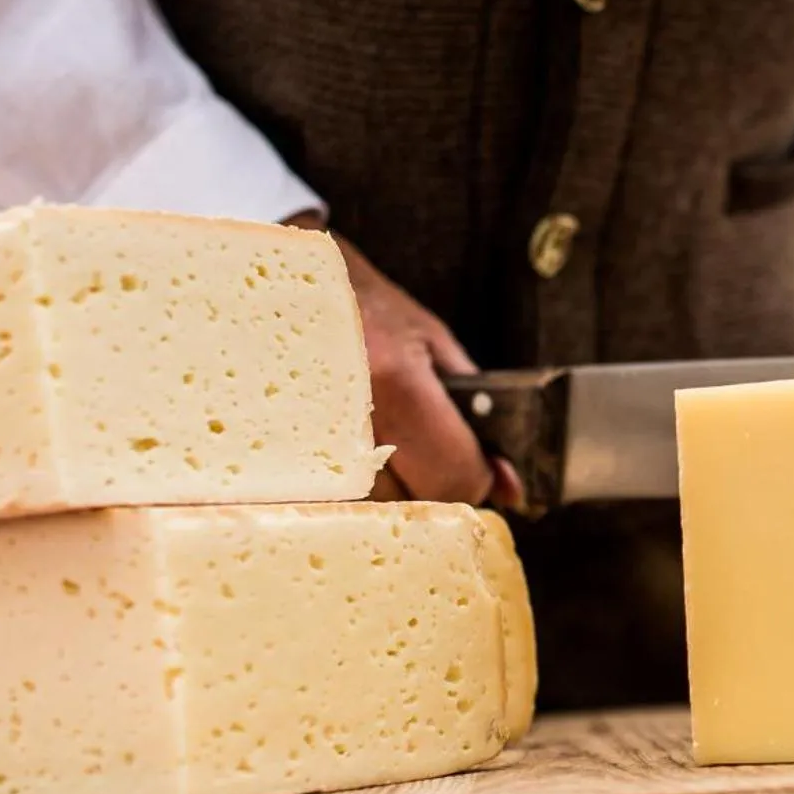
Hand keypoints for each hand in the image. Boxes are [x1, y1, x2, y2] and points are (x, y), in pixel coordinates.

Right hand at [285, 214, 519, 507]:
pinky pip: (334, 501)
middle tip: (430, 446)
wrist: (289, 283)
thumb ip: (480, 415)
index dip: (477, 478)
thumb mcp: (434, 343)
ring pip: (376, 510)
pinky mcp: (282, 456)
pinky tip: (354, 448)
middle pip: (418, 504)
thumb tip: (512, 486)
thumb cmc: (366, 306)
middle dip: (437, 484)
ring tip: (386, 436)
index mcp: (396, 383)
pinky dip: (354, 487)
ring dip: (393, 487)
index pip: (455, 477)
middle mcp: (349, 418)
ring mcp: (306, 440)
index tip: (477, 464)